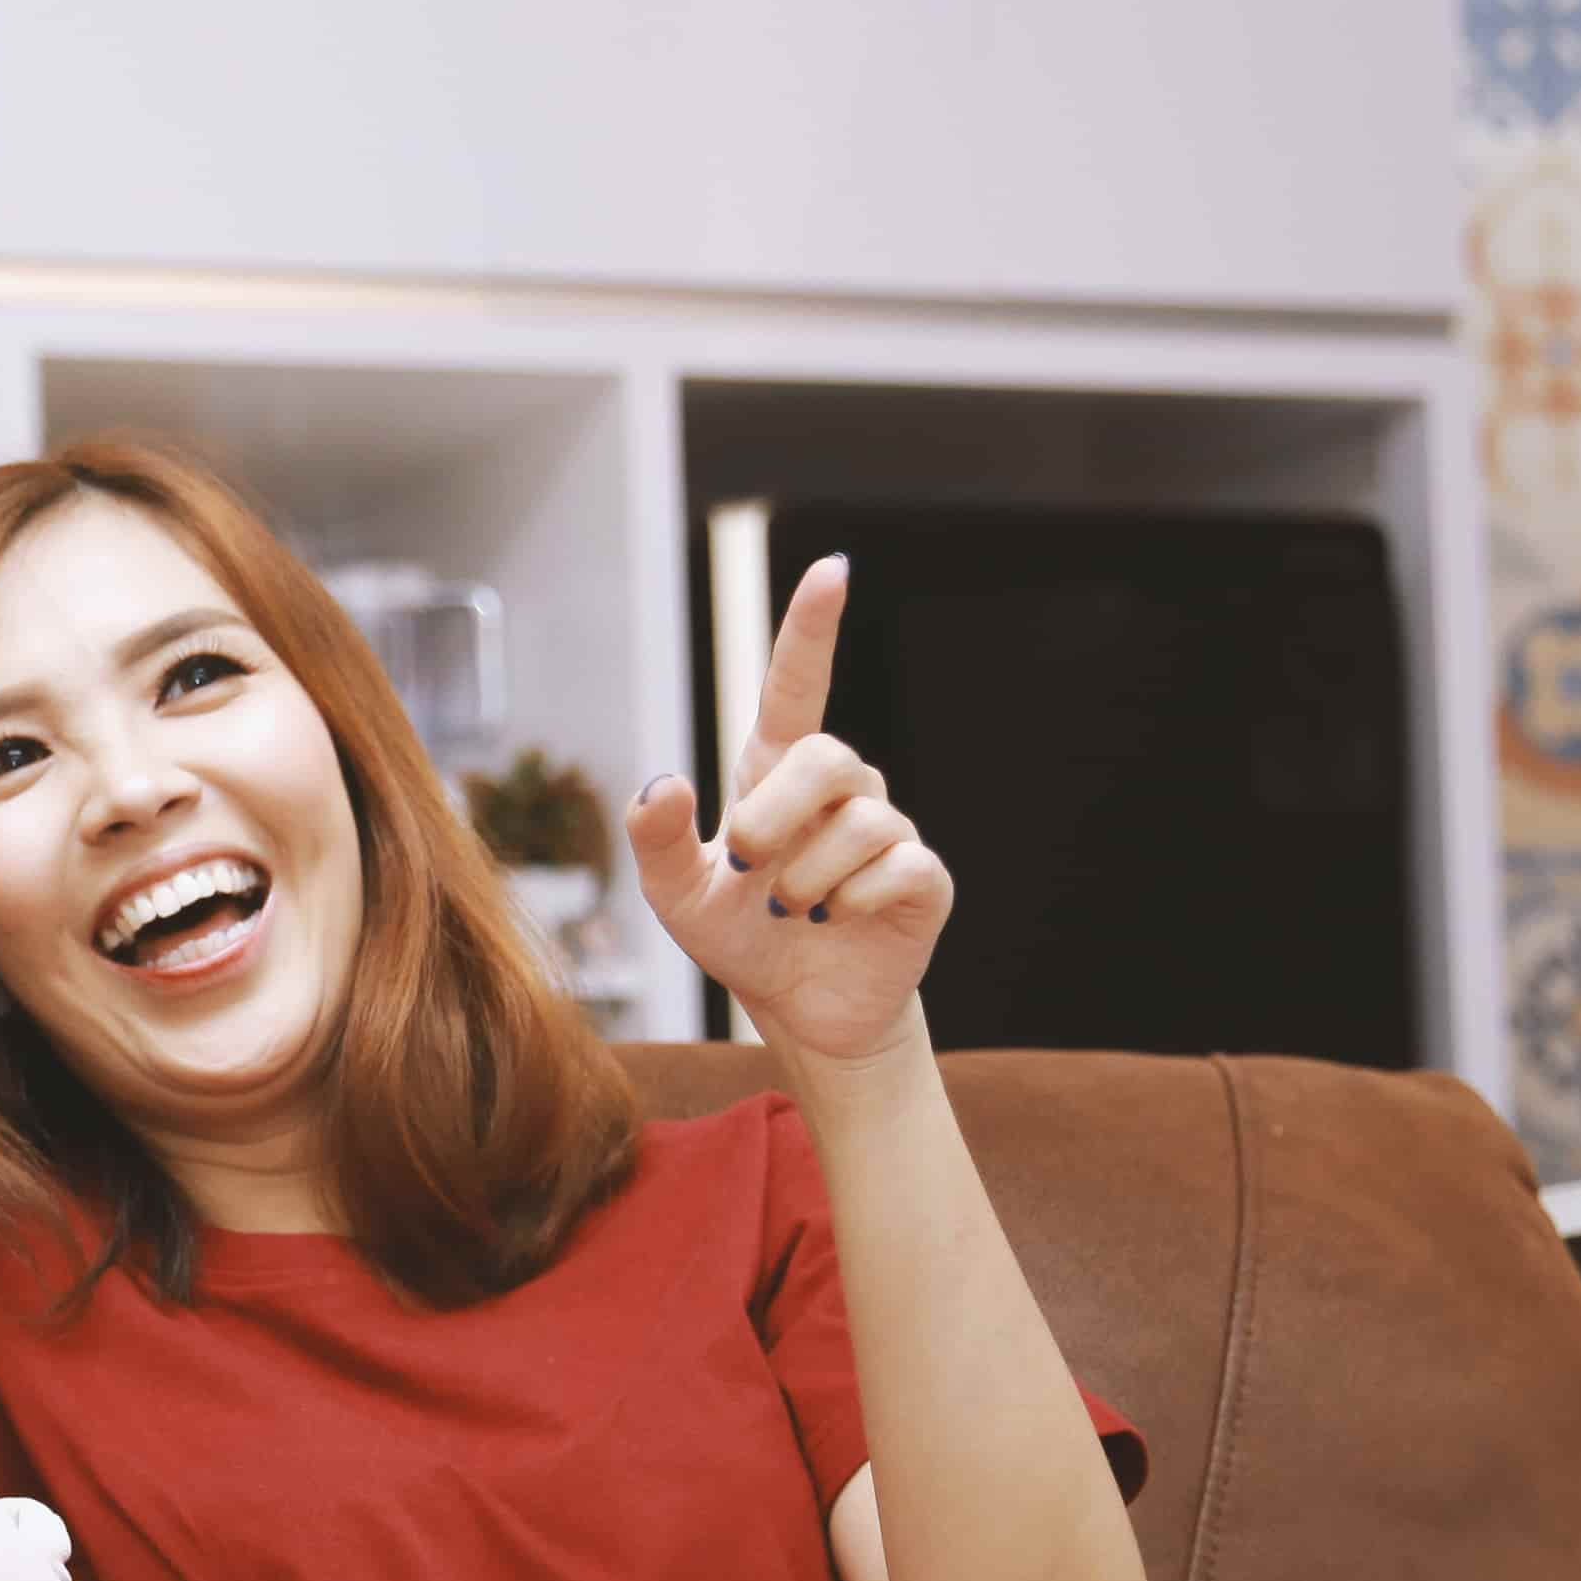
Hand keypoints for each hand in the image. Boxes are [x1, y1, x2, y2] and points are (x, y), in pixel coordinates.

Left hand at [629, 554, 950, 1069]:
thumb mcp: (676, 898)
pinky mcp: (924, 878)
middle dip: (777, 812)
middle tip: (747, 865)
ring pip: (859, 822)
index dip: (812, 628)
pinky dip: (850, 903)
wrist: (801, 1011)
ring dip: (806, 880)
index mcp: (777, 775)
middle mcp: (841, 789)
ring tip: (792, 912)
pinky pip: (897, 866)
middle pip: (826, 754)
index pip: (797, 686)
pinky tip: (836, 923)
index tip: (831, 569)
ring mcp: (888, 830)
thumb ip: (656, 841)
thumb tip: (661, 782)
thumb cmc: (741, 939)